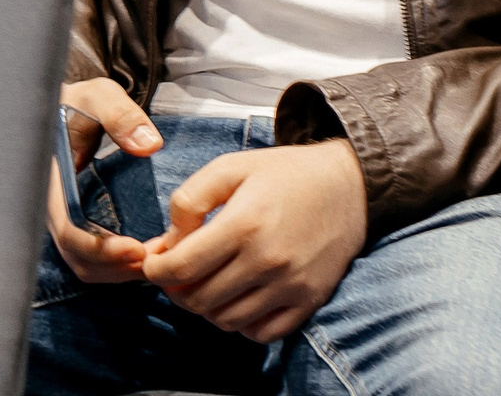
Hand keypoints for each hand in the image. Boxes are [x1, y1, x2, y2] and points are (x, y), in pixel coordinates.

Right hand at [48, 78, 164, 282]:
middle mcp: (49, 209)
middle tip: (155, 259)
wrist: (65, 108)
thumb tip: (150, 146)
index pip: (66, 232)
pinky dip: (115, 265)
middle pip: (76, 258)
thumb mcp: (98, 96)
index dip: (98, 249)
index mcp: (46, 182)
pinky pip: (90, 258)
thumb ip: (121, 114)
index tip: (136, 249)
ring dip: (118, 271)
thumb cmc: (78, 103)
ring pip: (84, 265)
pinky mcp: (74, 224)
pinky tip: (144, 253)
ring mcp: (61, 220)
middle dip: (114, 267)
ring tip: (155, 260)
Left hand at [139, 138, 368, 342]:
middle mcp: (267, 261)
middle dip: (177, 289)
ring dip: (206, 308)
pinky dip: (241, 324)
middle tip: (177, 274)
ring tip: (205, 284)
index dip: (156, 271)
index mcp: (243, 223)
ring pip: (227, 321)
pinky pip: (262, 333)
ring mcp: (290, 286)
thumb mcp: (231, 167)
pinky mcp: (309, 301)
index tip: (153, 264)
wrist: (347, 185)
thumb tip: (169, 240)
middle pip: (200, 299)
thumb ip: (190, 199)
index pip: (182, 267)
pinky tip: (237, 298)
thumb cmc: (285, 173)